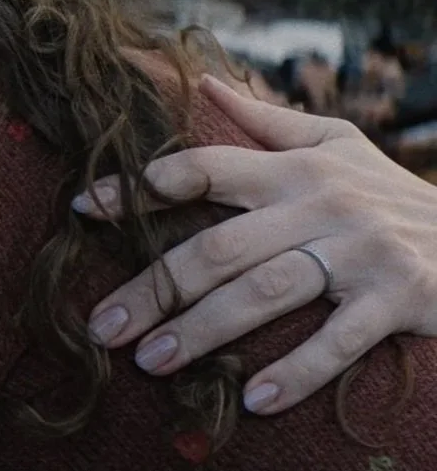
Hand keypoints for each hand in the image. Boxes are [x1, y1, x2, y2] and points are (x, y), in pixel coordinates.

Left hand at [74, 74, 436, 414]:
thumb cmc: (389, 192)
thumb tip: (203, 81)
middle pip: (218, 247)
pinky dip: (297, 373)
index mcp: (295, 168)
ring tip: (149, 363)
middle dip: (154, 288)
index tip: (82, 208)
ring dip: (203, 331)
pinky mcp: (399, 298)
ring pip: (264, 292)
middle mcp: (321, 204)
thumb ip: (266, 121)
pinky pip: (339, 341)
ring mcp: (360, 252)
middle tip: (102, 327)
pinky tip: (253, 400)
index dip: (140, 188)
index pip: (203, 169)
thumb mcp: (336, 144)